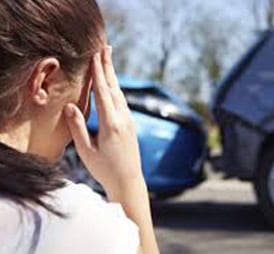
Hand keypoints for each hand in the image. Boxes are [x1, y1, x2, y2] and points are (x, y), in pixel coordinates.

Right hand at [64, 46, 142, 190]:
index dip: (98, 73)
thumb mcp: (86, 151)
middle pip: (114, 88)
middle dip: (108, 67)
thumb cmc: (105, 169)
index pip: (103, 93)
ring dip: (113, 75)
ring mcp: (129, 121)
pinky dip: (116, 89)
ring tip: (108, 60)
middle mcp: (123, 119)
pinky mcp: (130, 125)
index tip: (95, 55)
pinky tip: (113, 84)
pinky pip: (123, 102)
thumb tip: (70, 106)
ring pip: (120, 94)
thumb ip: (78, 127)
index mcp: (111, 125)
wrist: (128, 181)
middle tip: (106, 47)